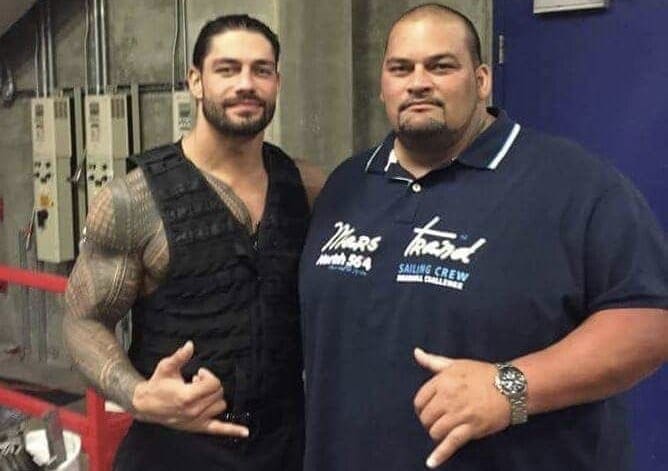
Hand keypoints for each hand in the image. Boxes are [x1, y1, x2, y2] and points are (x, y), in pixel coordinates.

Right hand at [132, 340, 248, 436]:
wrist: (145, 405)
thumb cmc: (157, 385)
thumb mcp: (166, 367)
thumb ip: (180, 356)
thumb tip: (190, 345)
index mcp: (187, 396)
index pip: (213, 384)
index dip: (208, 375)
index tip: (199, 373)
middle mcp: (193, 410)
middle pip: (218, 393)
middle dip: (210, 384)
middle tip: (196, 381)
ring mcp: (196, 421)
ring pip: (220, 406)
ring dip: (214, 398)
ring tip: (200, 394)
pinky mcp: (198, 427)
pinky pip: (218, 430)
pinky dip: (232, 430)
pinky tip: (245, 432)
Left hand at [413, 348, 509, 467]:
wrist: (511, 387)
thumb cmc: (483, 374)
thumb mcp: (456, 364)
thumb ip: (433, 361)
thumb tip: (416, 352)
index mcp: (443, 381)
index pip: (420, 400)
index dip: (421, 407)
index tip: (427, 410)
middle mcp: (448, 397)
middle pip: (426, 417)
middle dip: (429, 421)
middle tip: (438, 420)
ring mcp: (459, 414)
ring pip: (435, 431)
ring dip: (436, 433)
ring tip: (443, 431)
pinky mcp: (471, 429)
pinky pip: (451, 444)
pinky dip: (440, 455)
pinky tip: (431, 463)